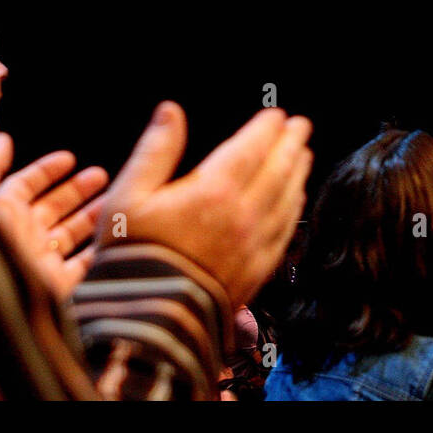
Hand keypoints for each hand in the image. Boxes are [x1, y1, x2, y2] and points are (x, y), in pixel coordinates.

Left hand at [0, 135, 108, 300]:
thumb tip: (1, 138)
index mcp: (2, 217)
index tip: (69, 158)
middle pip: (52, 208)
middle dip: (76, 190)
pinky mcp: (58, 287)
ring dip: (93, 215)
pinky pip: (83, 264)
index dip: (45, 170)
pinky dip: (100, 249)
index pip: (24, 186)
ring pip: (71, 234)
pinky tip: (117, 233)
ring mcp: (41, 263)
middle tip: (101, 175)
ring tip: (118, 199)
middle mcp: (22, 238)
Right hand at [96, 103, 312, 307]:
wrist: (147, 321)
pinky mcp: (257, 271)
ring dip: (297, 173)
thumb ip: (155, 150)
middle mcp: (243, 215)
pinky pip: (285, 232)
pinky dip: (294, 209)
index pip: (252, 149)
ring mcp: (254, 245)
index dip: (267, 129)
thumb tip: (170, 111)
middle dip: (290, 144)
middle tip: (300, 126)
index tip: (278, 115)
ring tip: (303, 155)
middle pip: (278, 171)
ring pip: (287, 200)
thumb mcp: (129, 196)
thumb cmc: (132, 256)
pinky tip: (295, 201)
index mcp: (214, 191)